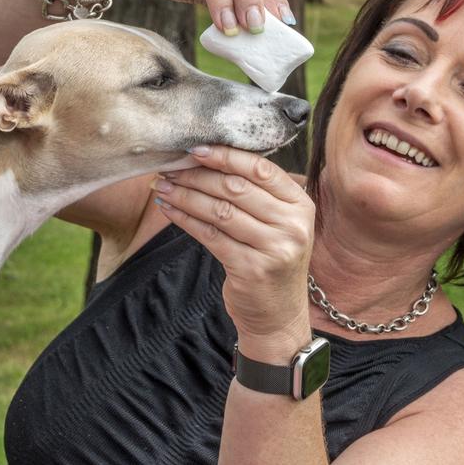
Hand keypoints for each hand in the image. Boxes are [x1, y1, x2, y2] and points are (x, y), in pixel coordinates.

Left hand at [152, 146, 313, 349]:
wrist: (278, 316)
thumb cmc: (270, 262)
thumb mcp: (277, 225)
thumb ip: (255, 195)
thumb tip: (207, 160)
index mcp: (301, 205)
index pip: (261, 169)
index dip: (226, 156)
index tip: (195, 148)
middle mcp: (293, 225)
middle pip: (236, 188)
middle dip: (198, 175)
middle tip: (170, 167)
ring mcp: (275, 248)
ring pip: (220, 210)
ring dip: (186, 195)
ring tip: (162, 186)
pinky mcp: (252, 269)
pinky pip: (210, 236)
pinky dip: (186, 219)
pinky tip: (169, 210)